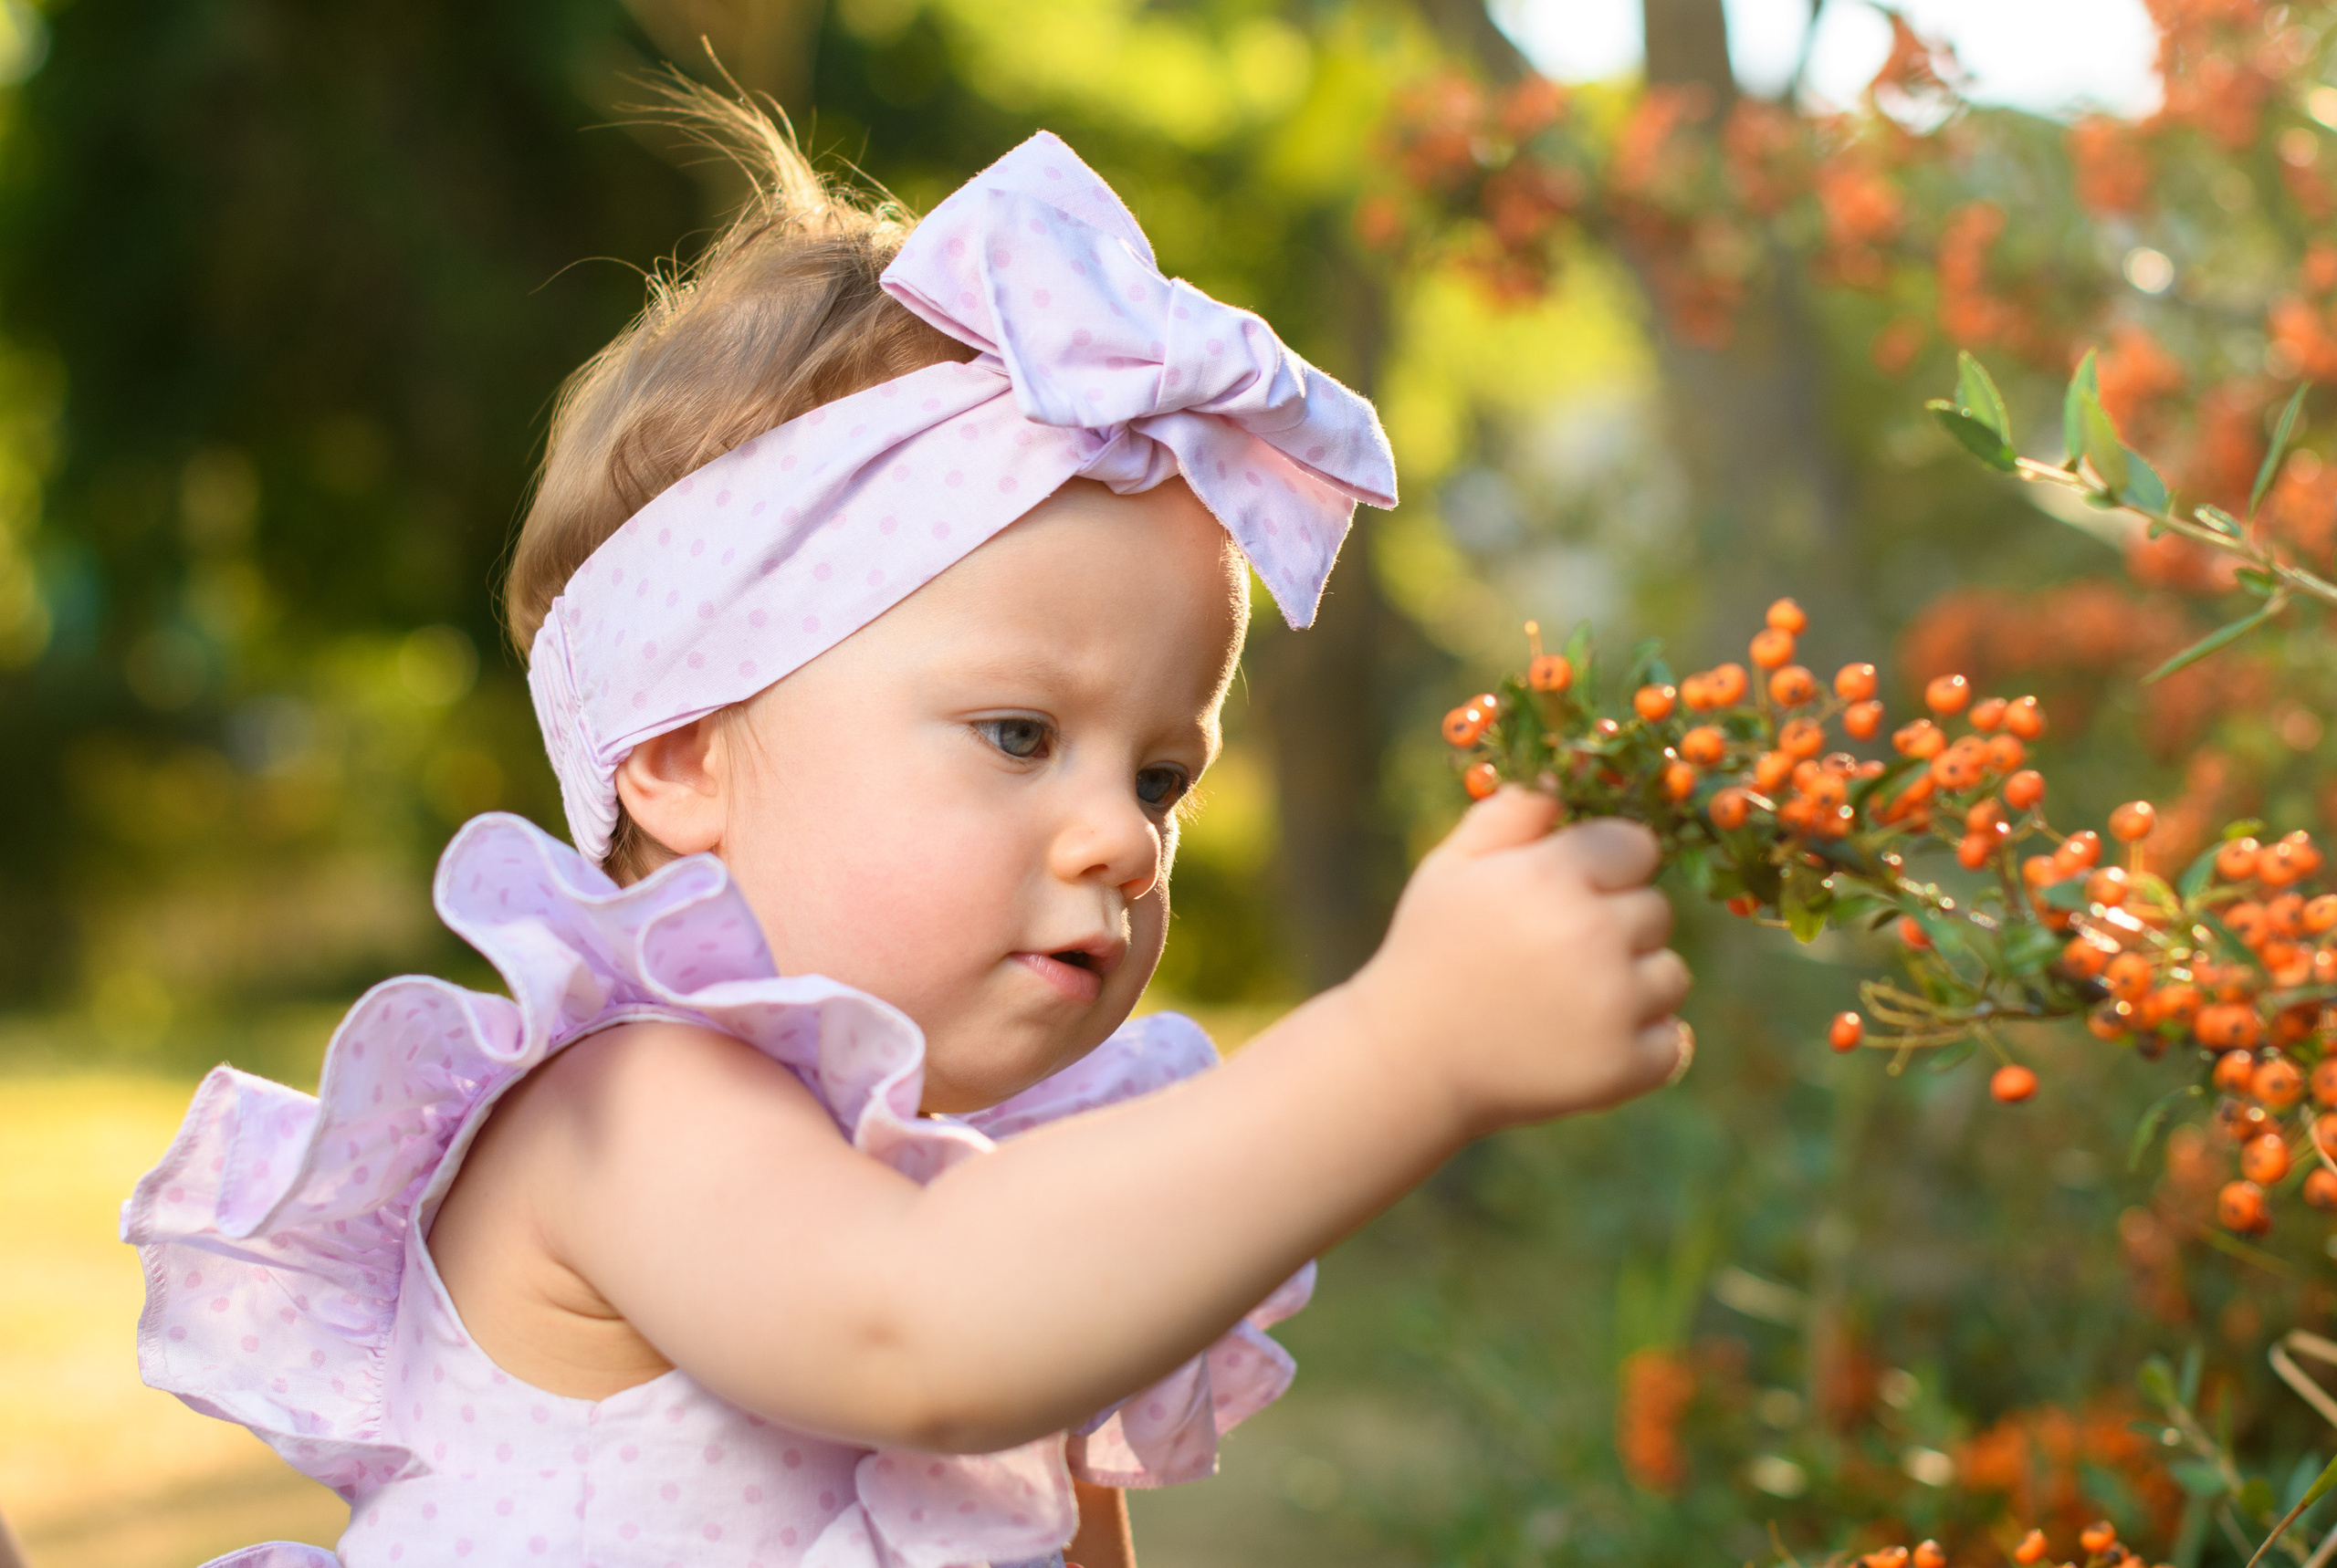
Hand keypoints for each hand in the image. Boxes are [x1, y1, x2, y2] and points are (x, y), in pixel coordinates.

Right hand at [1344, 786, 1690, 1136]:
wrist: (1407, 1061)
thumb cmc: (1430, 952)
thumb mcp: (1451, 867)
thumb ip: (1511, 814)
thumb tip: (1565, 777)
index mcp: (1552, 876)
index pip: (1637, 846)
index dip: (1607, 867)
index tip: (1570, 893)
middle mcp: (1592, 934)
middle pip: (1658, 910)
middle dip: (1617, 925)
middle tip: (1555, 954)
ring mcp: (1613, 1005)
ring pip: (1670, 974)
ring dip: (1633, 984)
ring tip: (1565, 1000)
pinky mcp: (1623, 1066)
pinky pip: (1672, 1040)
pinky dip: (1638, 1042)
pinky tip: (1582, 1039)